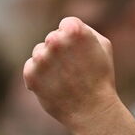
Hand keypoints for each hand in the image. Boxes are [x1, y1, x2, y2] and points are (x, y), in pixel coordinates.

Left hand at [24, 17, 119, 133]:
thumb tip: (66, 26)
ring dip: (49, 63)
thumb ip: (85, 30)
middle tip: (75, 69)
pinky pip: (31, 67)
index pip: (66, 24)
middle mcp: (55, 40)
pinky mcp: (31, 74)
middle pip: (52, 38)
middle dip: (61, 50)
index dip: (75, 38)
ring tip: (66, 79)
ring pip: (39, 52)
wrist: (93, 111)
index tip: (82, 53)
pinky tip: (55, 86)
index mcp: (75, 31)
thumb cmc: (101, 78)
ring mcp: (42, 58)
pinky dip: (40, 77)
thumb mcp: (104, 47)